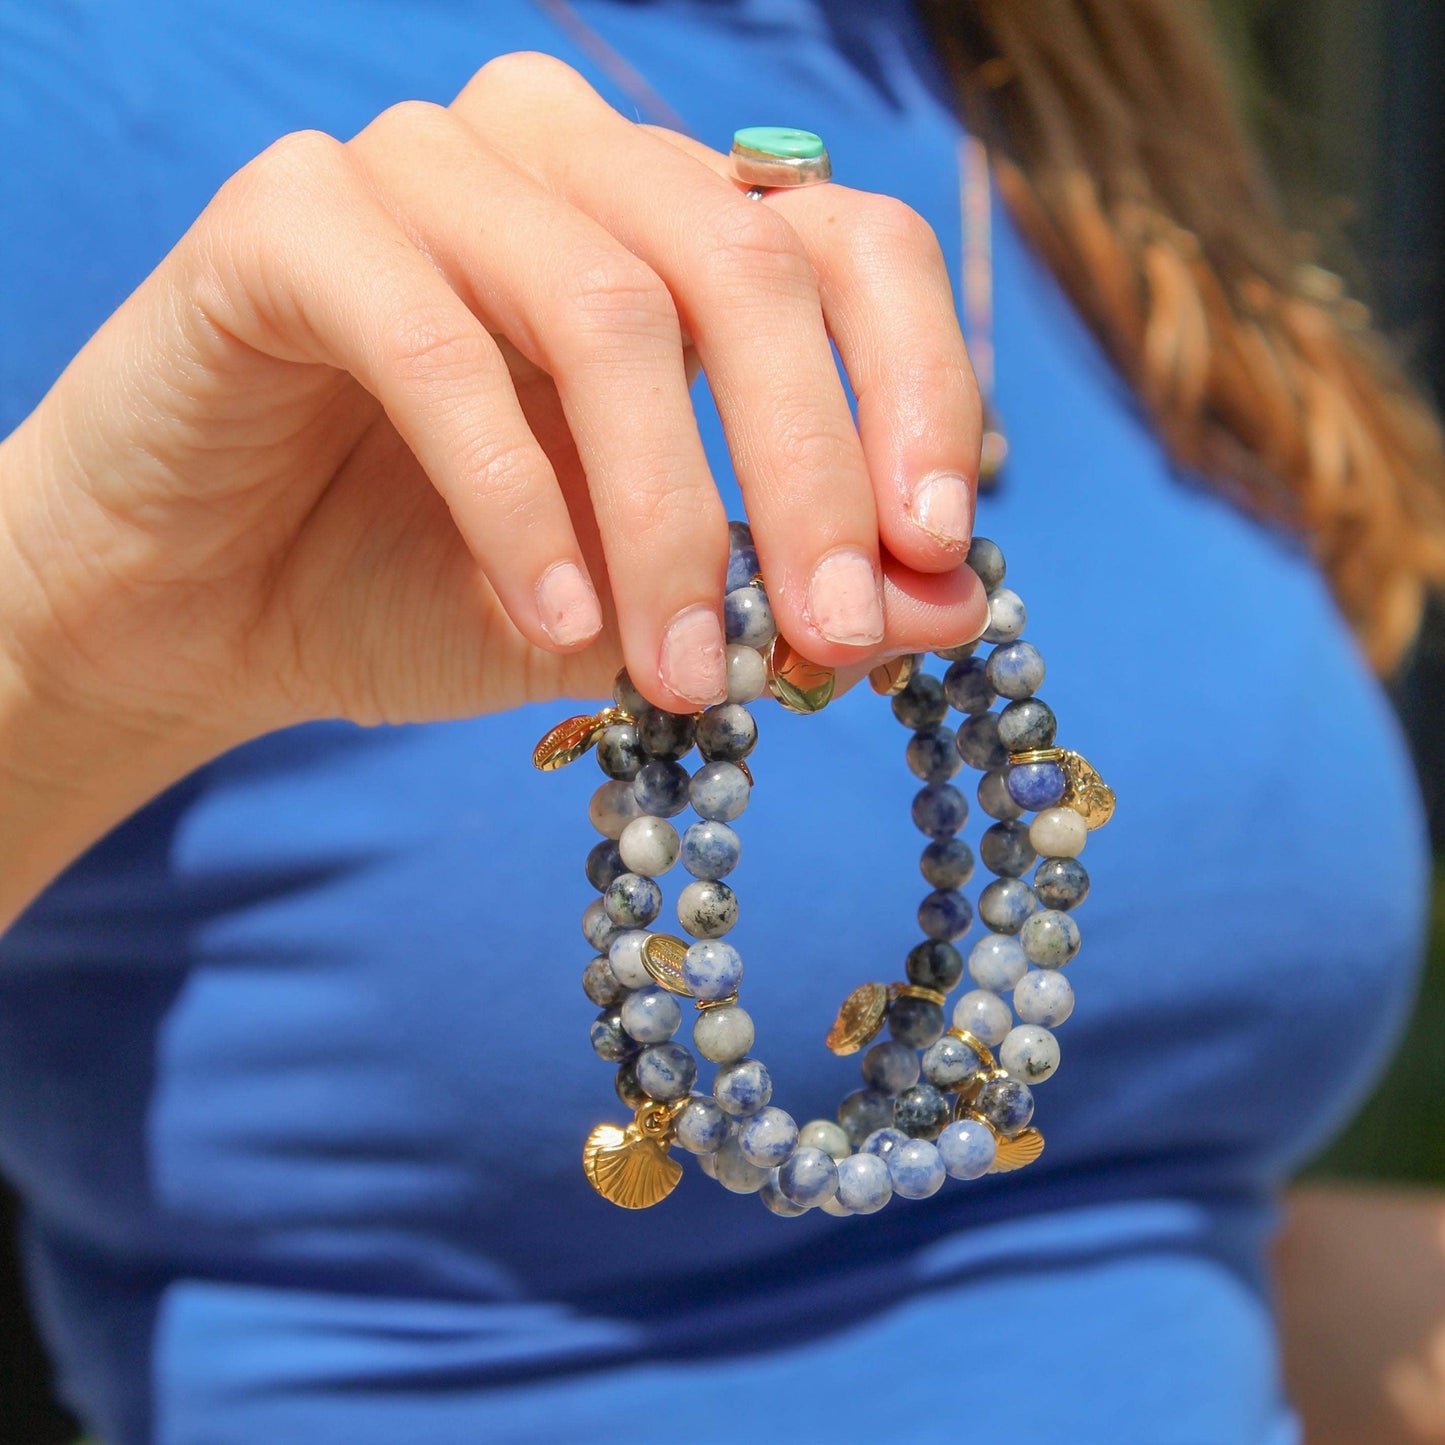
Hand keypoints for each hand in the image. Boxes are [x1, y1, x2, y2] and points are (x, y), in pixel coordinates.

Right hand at [0, 53, 985, 918]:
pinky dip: (515, 497)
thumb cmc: (432, 588)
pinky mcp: (290, 221)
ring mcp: (422, 168)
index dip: (918, 387)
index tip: (938, 553)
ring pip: (605, 306)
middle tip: (836, 636)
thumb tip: (958, 617)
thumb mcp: (639, 611)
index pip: (846, 248)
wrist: (209, 609)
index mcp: (663, 227)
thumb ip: (782, 598)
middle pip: (747, 267)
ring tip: (680, 675)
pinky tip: (548, 623)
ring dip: (666, 514)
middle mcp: (561, 163)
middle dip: (810, 475)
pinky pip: (435, 344)